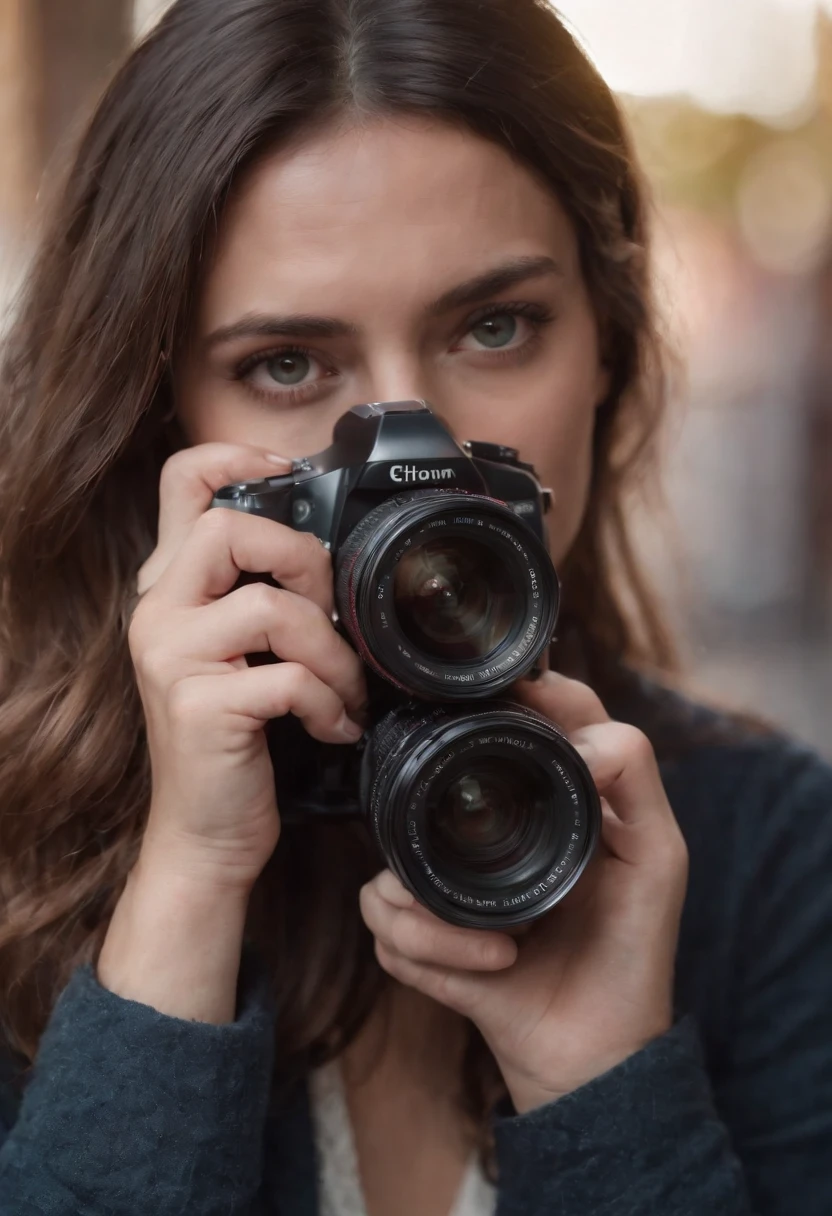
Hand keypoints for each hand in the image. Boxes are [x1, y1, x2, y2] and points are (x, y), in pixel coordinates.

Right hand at [128, 443, 366, 892]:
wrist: (205, 835)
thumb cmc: (234, 741)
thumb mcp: (238, 657)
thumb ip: (257, 598)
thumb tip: (328, 558)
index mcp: (168, 591)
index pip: (181, 483)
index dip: (236, 457)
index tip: (288, 472)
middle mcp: (157, 614)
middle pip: (230, 527)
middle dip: (306, 564)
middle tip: (332, 618)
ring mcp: (171, 659)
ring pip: (274, 607)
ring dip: (334, 654)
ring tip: (347, 692)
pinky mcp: (200, 708)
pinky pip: (290, 678)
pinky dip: (329, 703)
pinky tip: (333, 727)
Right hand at [359, 671, 687, 1113]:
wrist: (599, 1048)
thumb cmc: (633, 947)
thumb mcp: (657, 855)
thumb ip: (635, 776)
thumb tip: (579, 735)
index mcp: (539, 800)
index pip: (514, 718)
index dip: (502, 702)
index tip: (495, 710)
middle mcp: (481, 833)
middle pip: (418, 786)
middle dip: (435, 827)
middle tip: (483, 863)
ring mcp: (444, 885)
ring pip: (390, 869)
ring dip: (443, 918)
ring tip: (506, 942)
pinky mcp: (421, 940)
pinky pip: (385, 923)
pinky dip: (435, 951)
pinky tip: (490, 963)